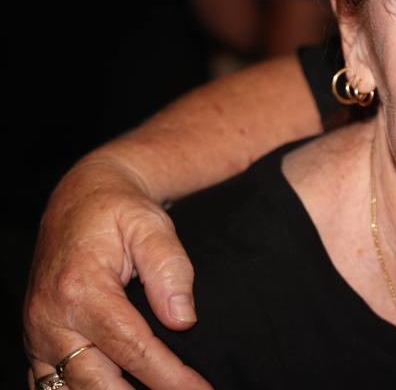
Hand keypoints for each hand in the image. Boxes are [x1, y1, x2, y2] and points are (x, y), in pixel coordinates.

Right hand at [23, 157, 211, 389]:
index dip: (168, 377)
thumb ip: (170, 269)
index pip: (131, 348)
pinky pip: (50, 384)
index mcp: (81, 290)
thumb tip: (182, 320)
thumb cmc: (120, 213)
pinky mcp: (38, 342)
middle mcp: (50, 319)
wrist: (79, 200)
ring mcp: (38, 334)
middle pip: (95, 381)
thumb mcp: (152, 225)